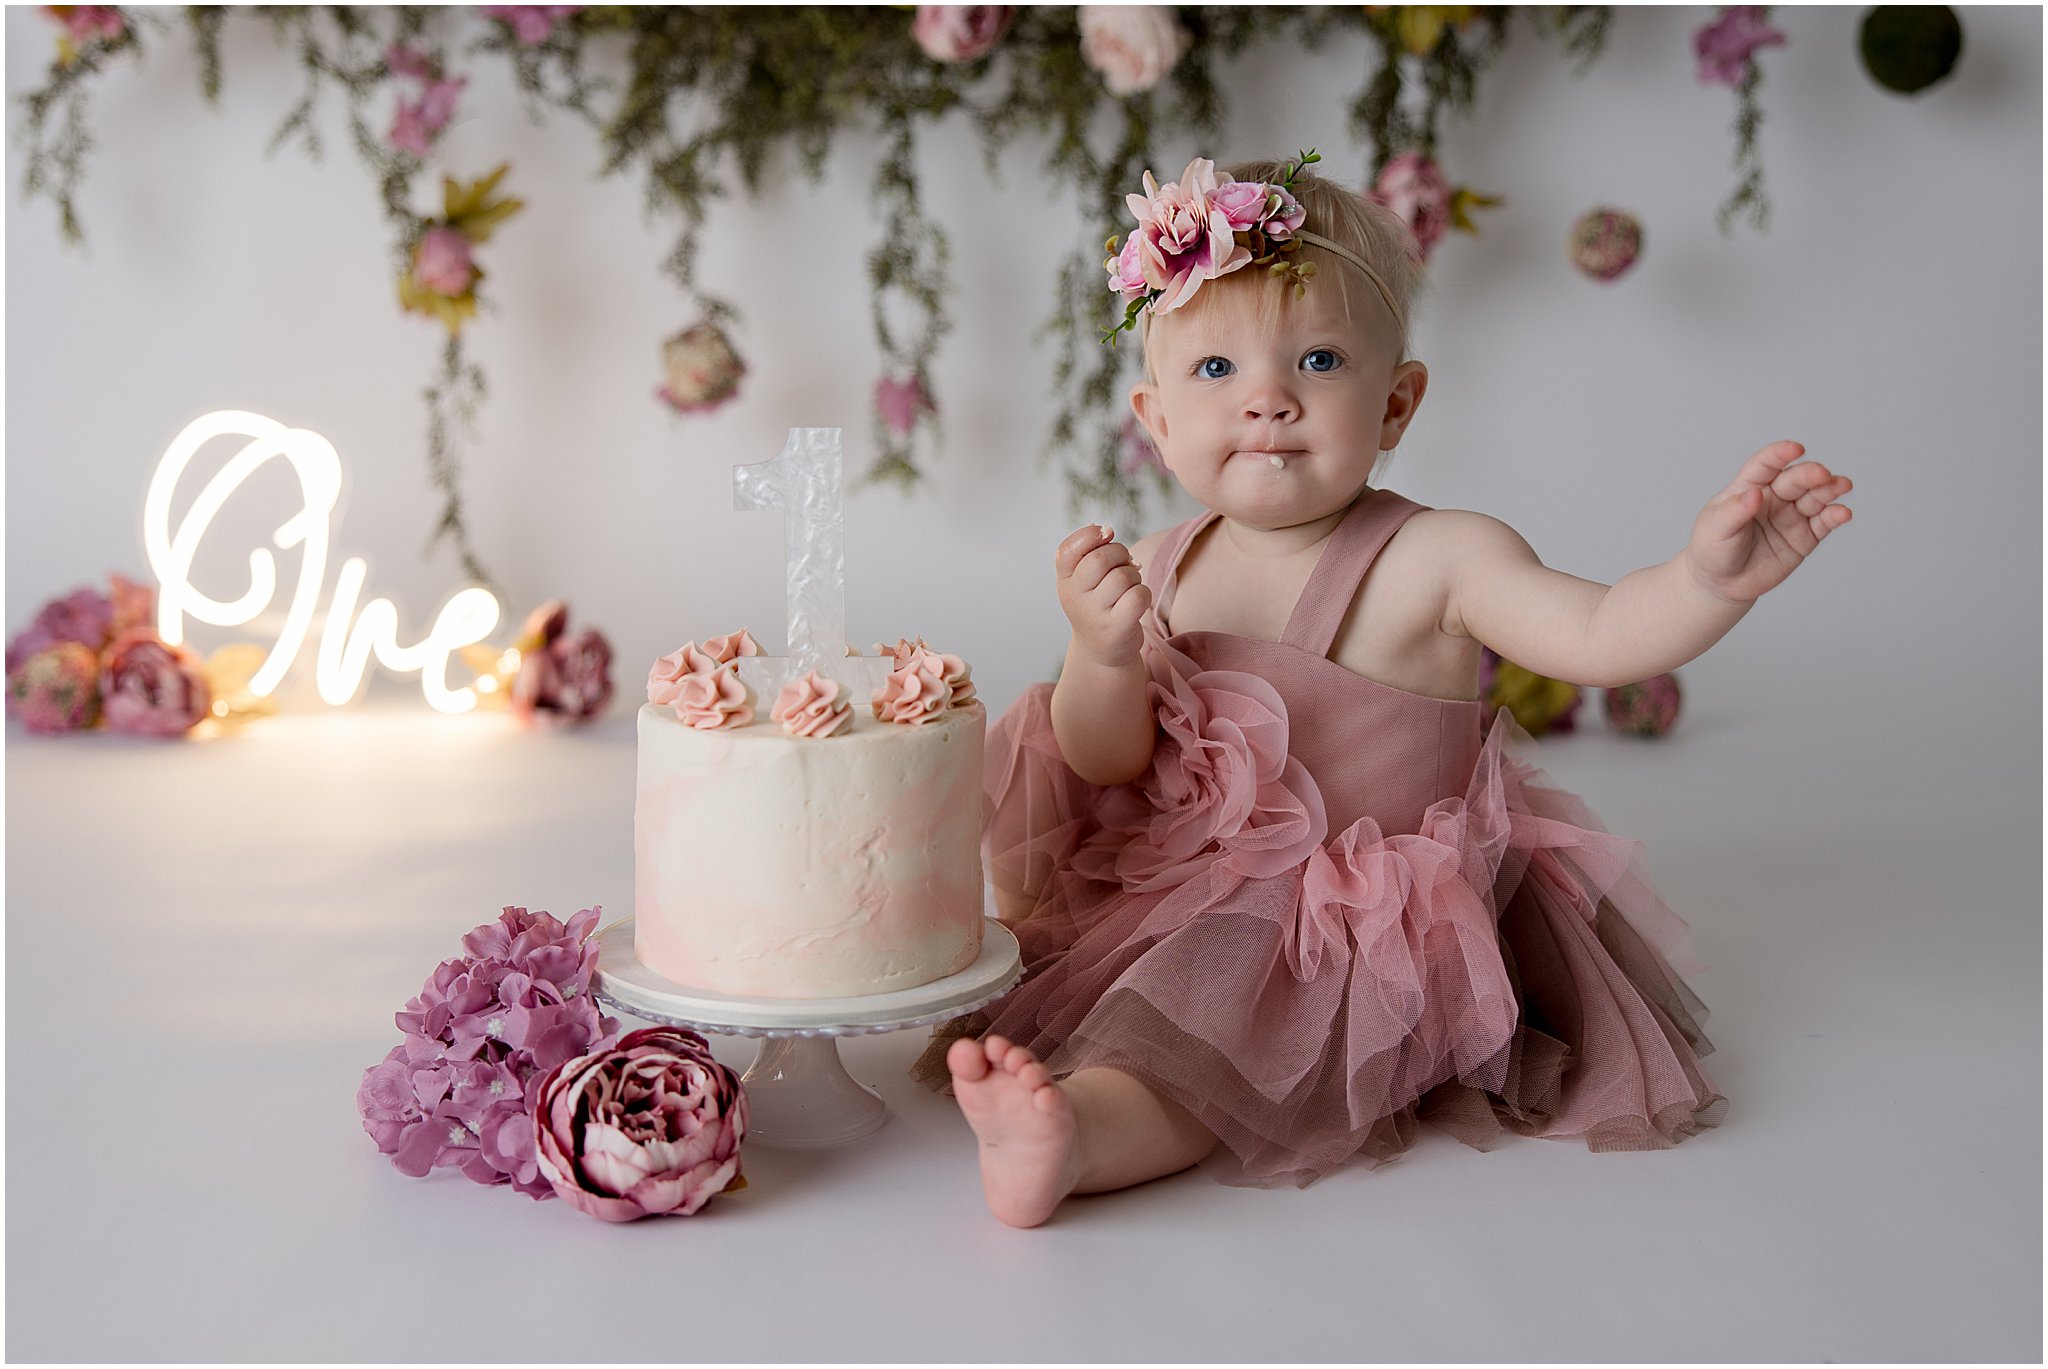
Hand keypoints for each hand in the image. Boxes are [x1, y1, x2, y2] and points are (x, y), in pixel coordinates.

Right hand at [1055, 524, 1151, 666]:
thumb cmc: (1096, 604)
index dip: (1089, 535)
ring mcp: (1094, 614)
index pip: (1068, 549)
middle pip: (1101, 559)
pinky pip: (1138, 596)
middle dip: (1120, 553)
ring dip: (1134, 576)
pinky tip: (1136, 602)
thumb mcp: (1082, 579)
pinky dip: (1144, 593)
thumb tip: (1107, 531)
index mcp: (1064, 580)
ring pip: (1124, 576)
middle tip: (1123, 563)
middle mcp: (1074, 597)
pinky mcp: (1116, 628)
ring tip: (1128, 588)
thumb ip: (1089, 551)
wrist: (1100, 649)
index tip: (1105, 534)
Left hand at [1685, 440, 1852, 604]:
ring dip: (1829, 490)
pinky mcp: (1805, 538)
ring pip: (1814, 498)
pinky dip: (1835, 516)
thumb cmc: (1711, 549)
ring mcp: (1791, 517)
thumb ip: (1735, 511)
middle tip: (1822, 474)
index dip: (1779, 454)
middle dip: (1810, 474)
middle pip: (1795, 480)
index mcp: (1748, 488)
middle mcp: (1773, 498)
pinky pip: (1823, 524)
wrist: (1721, 584)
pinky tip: (1842, 513)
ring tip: (1842, 485)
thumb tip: (1755, 492)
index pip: (1765, 465)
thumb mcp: (1715, 529)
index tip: (1795, 448)